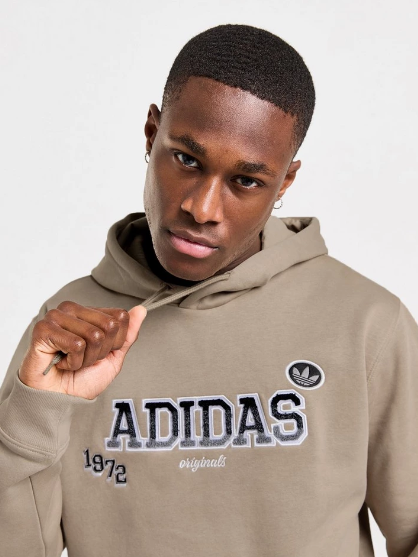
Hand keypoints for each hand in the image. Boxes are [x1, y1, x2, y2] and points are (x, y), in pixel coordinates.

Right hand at [18, 301, 146, 399]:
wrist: (59, 401)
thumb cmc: (81, 380)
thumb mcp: (113, 358)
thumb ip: (127, 334)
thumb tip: (141, 310)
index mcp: (89, 312)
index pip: (120, 317)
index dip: (114, 343)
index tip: (97, 353)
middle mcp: (72, 309)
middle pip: (109, 325)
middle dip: (100, 351)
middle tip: (81, 359)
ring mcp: (56, 316)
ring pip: (93, 335)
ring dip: (85, 358)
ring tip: (70, 361)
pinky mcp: (44, 328)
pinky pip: (76, 344)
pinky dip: (72, 362)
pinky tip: (60, 363)